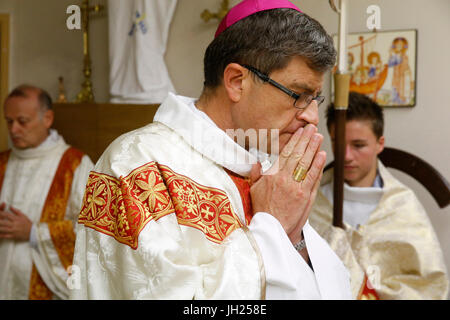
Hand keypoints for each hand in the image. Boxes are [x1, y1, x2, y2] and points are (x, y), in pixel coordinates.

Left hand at [0, 203, 32, 241]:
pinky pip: (5, 236)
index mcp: (16, 219)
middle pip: (3, 222)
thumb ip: (16, 211)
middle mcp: (14, 224)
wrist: (33, 232)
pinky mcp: (13, 236)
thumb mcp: (23, 216)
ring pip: (3, 229)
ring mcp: (13, 231)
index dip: (0, 213)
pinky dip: (1, 235)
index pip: (7, 215)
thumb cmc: (27, 223)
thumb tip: (10, 206)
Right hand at [249, 124, 325, 243]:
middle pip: (297, 155)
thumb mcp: (253, 191)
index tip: (300, 132)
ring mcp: (296, 187)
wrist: (272, 229)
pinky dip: (318, 165)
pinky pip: (313, 177)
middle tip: (312, 129)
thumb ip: (256, 175)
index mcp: (272, 176)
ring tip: (319, 137)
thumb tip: (257, 163)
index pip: (285, 154)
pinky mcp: (305, 196)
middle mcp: (284, 179)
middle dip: (306, 140)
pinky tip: (321, 155)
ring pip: (306, 163)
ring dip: (313, 148)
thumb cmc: (262, 211)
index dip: (294, 141)